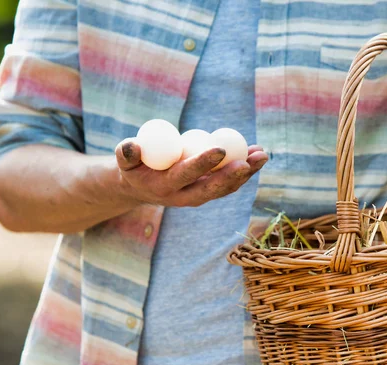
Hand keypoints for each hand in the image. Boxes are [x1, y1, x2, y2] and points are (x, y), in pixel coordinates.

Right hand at [114, 139, 267, 206]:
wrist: (140, 186)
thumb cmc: (133, 167)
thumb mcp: (124, 160)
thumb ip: (126, 153)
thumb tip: (132, 146)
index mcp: (164, 187)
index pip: (186, 176)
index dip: (203, 163)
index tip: (220, 149)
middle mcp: (184, 197)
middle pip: (213, 189)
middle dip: (233, 176)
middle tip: (250, 159)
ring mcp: (199, 196)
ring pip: (225, 188)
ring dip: (246, 173)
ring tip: (262, 154)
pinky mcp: (208, 192)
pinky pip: (228, 184)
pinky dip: (244, 171)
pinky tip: (257, 155)